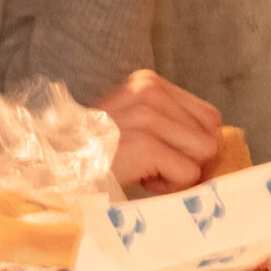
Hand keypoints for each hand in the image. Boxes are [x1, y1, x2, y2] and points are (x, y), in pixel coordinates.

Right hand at [96, 69, 222, 192]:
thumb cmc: (95, 153)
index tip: (168, 160)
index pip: (209, 116)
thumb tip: (217, 148)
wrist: (53, 168)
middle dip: (191, 162)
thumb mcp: (133, 122)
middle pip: (212, 135)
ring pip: (205, 155)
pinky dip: (169, 188)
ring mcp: (149, 116)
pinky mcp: (146, 144)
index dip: (198, 146)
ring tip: (146, 173)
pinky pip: (188, 174)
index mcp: (149, 82)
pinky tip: (141, 180)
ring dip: (179, 175)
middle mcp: (151, 91)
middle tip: (156, 170)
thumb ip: (169, 124)